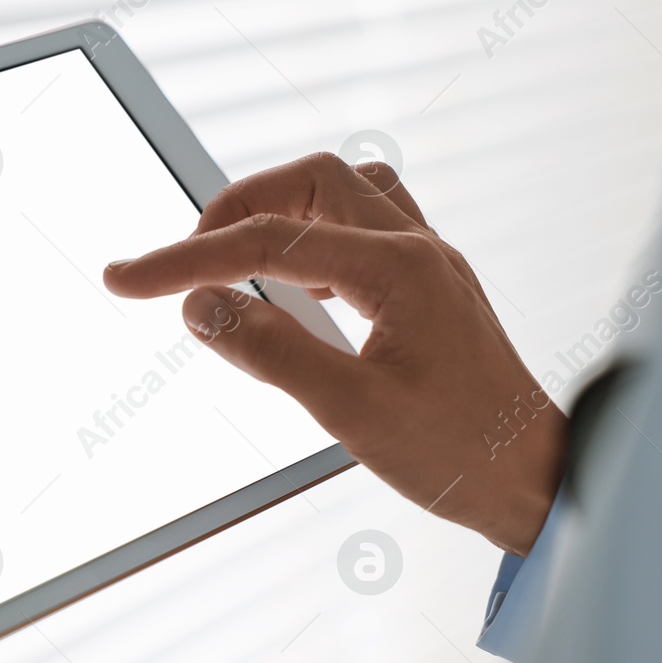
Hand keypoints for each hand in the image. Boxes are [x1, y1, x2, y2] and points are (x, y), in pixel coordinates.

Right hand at [103, 153, 565, 554]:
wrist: (535, 480)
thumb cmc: (460, 454)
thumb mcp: (351, 412)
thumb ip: (271, 350)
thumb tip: (202, 307)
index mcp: (399, 270)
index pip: (269, 241)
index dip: (186, 259)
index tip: (125, 279)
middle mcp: (418, 250)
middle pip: (310, 182)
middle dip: (236, 210)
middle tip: (185, 265)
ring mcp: (428, 263)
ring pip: (342, 193)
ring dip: (280, 213)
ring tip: (233, 263)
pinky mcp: (429, 286)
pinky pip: (365, 228)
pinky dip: (314, 239)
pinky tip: (294, 285)